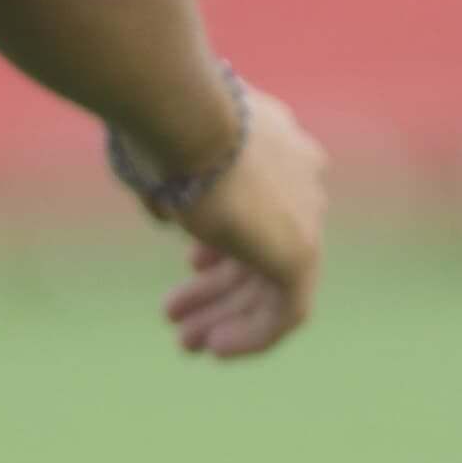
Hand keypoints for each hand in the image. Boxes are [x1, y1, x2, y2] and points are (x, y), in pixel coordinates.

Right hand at [162, 80, 323, 358]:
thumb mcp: (164, 147)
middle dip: (218, 287)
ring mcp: (305, 213)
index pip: (260, 205)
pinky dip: (254, 335)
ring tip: (188, 343)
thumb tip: (166, 212)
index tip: (192, 264)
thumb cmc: (157, 122)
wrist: (184, 113)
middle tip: (178, 316)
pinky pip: (287, 310)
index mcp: (275, 142)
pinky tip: (219, 348)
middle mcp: (301, 176)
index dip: (224, 241)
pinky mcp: (300, 252)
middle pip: (261, 247)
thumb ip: (174, 181)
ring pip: (271, 281)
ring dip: (228, 316)